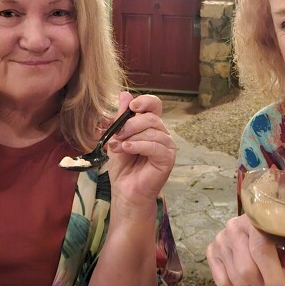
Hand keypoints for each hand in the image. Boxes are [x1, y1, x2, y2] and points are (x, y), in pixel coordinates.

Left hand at [103, 92, 176, 213]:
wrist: (125, 191)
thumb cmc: (123, 166)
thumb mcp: (118, 137)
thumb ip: (122, 118)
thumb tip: (124, 94)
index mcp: (151, 126)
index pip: (155, 105)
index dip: (145, 101)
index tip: (132, 106)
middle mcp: (162, 134)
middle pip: (152, 117)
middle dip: (131, 124)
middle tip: (117, 135)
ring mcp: (167, 147)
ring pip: (153, 131)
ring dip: (131, 137)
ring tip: (118, 147)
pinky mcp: (168, 159)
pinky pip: (156, 146)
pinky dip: (139, 145)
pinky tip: (127, 149)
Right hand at [207, 214, 284, 285]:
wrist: (255, 231)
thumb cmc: (274, 239)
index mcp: (255, 221)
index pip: (260, 250)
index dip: (272, 275)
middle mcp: (233, 227)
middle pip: (246, 269)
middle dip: (261, 282)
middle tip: (268, 281)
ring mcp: (220, 239)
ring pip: (235, 278)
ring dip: (250, 285)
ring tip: (257, 276)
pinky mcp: (211, 250)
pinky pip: (222, 281)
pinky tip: (242, 275)